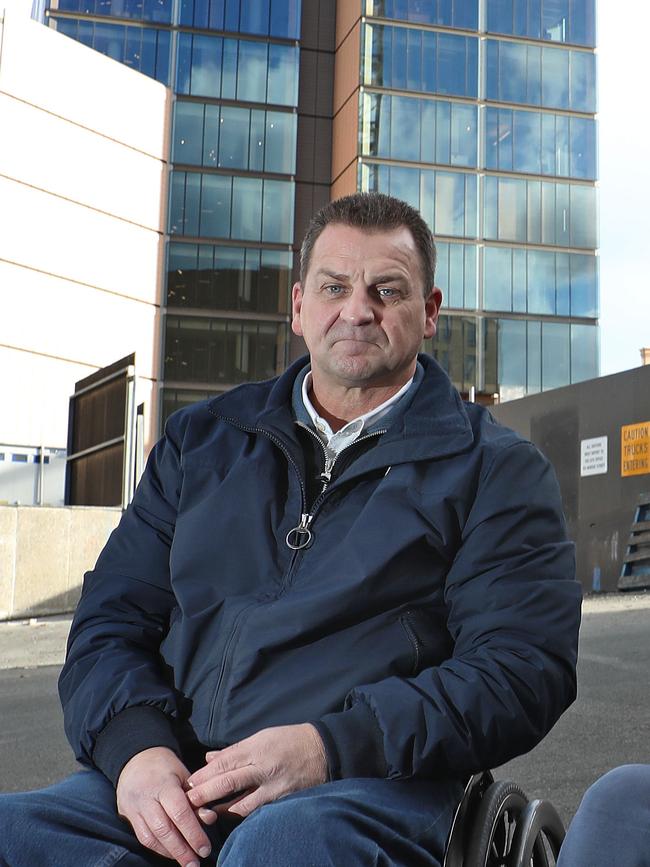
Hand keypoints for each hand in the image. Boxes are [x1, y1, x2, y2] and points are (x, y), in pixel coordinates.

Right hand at [116, 746, 211, 866]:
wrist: (136, 759)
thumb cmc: (167, 768)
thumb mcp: (184, 775)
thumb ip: (196, 797)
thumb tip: (209, 819)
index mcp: (164, 784)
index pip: (180, 812)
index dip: (193, 833)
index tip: (205, 849)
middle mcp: (146, 797)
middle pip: (164, 829)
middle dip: (182, 850)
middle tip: (196, 863)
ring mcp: (133, 808)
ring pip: (150, 837)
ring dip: (170, 853)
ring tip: (186, 862)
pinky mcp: (126, 816)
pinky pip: (142, 837)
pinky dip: (158, 848)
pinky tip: (171, 853)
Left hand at [186, 723, 327, 819]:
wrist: (323, 751)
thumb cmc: (290, 740)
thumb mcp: (262, 737)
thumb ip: (235, 750)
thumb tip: (210, 759)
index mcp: (257, 748)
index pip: (225, 762)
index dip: (205, 774)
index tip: (189, 783)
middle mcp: (263, 768)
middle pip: (228, 782)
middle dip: (205, 793)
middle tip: (188, 801)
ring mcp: (273, 787)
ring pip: (241, 804)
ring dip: (221, 810)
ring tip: (205, 814)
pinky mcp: (282, 801)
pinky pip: (257, 810)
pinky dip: (242, 814)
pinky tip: (230, 817)